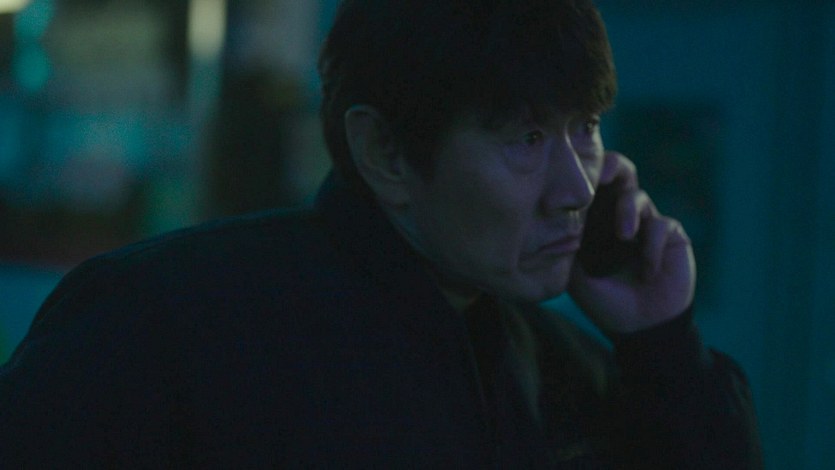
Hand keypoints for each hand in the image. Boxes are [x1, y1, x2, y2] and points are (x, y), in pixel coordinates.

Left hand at [568, 151, 695, 334]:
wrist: (639, 327)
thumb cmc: (604, 301)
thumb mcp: (575, 275)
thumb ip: (566, 247)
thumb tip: (548, 221)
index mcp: (595, 220)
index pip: (591, 186)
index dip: (585, 173)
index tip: (575, 174)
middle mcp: (620, 215)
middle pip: (621, 173)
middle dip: (613, 166)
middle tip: (603, 175)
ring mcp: (646, 222)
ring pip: (637, 196)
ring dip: (628, 211)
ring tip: (624, 236)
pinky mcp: (670, 235)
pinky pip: (660, 224)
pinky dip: (651, 244)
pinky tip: (646, 271)